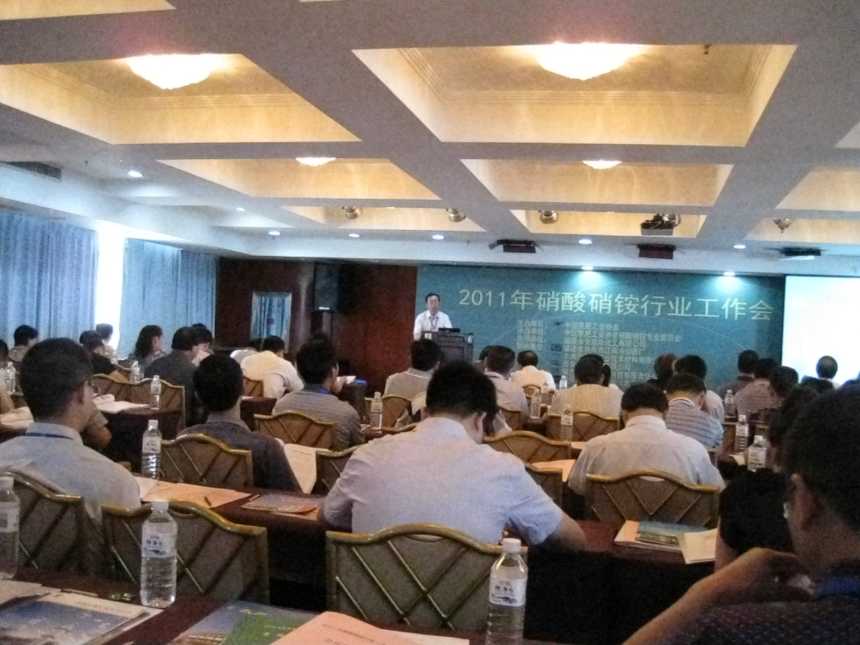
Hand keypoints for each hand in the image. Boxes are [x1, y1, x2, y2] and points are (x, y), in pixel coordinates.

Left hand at [693, 548, 809, 605]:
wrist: (716, 591)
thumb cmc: (745, 589)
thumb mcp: (771, 593)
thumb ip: (792, 593)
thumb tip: (811, 597)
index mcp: (768, 554)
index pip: (793, 560)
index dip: (805, 571)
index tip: (815, 582)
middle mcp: (760, 552)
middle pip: (784, 562)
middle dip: (795, 575)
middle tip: (805, 588)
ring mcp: (751, 557)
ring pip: (774, 566)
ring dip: (784, 577)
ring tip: (791, 591)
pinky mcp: (745, 565)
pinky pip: (765, 569)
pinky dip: (773, 578)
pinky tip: (775, 589)